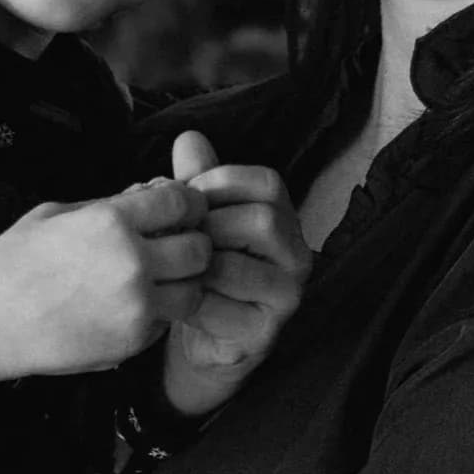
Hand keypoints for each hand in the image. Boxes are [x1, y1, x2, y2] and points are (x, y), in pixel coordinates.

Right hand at [0, 178, 211, 386]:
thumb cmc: (16, 261)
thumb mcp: (57, 213)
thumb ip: (111, 204)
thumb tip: (151, 193)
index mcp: (111, 221)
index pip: (182, 202)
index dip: (187, 202)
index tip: (181, 209)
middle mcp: (132, 263)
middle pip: (200, 247)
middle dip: (192, 241)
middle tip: (176, 245)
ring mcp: (136, 306)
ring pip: (194, 290)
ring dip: (185, 282)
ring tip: (163, 278)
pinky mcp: (132, 340)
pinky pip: (169, 321)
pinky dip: (162, 311)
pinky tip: (137, 304)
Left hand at [164, 131, 311, 415]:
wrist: (203, 335)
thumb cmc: (204, 267)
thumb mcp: (200, 219)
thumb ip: (197, 180)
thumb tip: (188, 138)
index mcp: (285, 217)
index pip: (267, 183)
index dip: (220, 182)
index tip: (188, 197)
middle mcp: (298, 255)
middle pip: (261, 221)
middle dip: (209, 226)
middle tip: (178, 238)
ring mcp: (287, 297)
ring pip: (237, 267)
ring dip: (196, 266)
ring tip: (175, 269)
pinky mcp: (264, 333)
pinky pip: (224, 310)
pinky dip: (192, 302)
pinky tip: (179, 300)